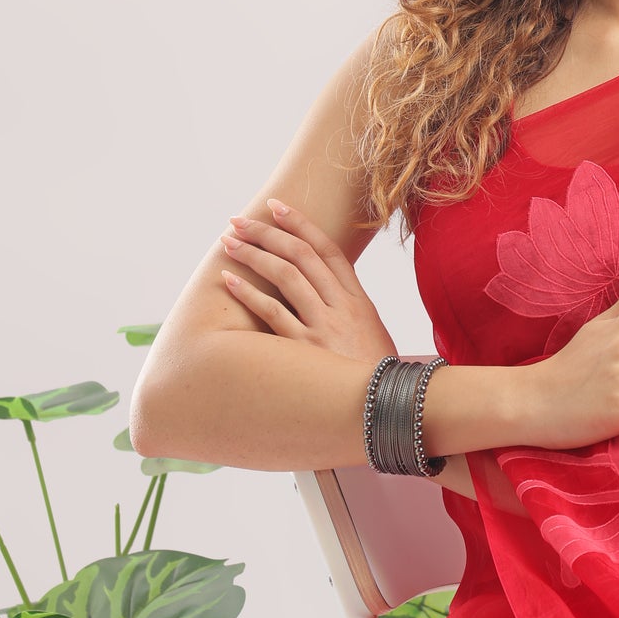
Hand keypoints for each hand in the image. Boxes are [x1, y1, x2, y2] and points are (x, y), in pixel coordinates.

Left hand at [219, 199, 397, 365]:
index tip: (277, 207)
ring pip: (286, 276)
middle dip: (268, 232)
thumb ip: (349, 312)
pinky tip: (228, 280)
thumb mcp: (371, 336)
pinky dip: (249, 293)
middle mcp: (342, 307)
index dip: (301, 224)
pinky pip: (273, 313)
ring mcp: (325, 327)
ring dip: (254, 254)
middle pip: (302, 255)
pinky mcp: (307, 351)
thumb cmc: (376, 376)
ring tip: (228, 242)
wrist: (390, 410)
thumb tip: (324, 295)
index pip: (328, 250)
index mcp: (359, 301)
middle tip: (239, 220)